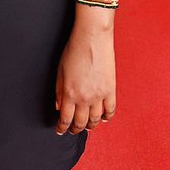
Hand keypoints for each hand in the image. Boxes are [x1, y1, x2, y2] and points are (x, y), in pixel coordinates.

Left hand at [55, 21, 115, 135]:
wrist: (92, 38)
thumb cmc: (74, 50)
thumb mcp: (60, 71)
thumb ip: (59, 91)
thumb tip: (59, 106)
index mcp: (70, 93)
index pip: (65, 118)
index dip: (62, 127)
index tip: (60, 130)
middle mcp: (84, 98)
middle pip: (81, 122)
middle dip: (76, 129)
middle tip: (73, 130)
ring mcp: (99, 95)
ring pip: (96, 119)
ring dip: (91, 125)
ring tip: (88, 126)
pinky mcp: (111, 89)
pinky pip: (111, 109)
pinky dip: (108, 117)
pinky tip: (104, 119)